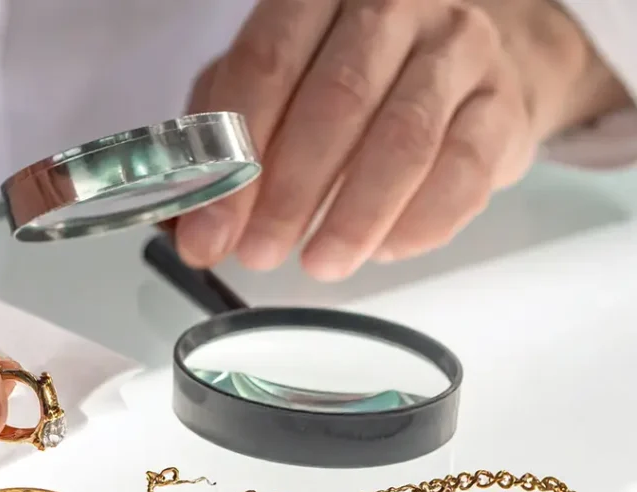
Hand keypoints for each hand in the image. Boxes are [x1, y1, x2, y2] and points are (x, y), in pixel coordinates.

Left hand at [176, 0, 627, 279]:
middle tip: (260, 252)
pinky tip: (382, 249)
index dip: (235, 157)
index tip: (211, 230)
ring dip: (354, 216)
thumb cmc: (354, 75)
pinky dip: (417, 223)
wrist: (471, 60)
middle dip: (290, 193)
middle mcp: (395, 6)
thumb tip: (192, 231)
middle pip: (336, 101)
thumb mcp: (273, 85)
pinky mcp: (503, 105)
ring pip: (404, 140)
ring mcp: (458, 51)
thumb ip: (225, 145)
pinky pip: (464, 172)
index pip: (266, 65)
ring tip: (319, 262)